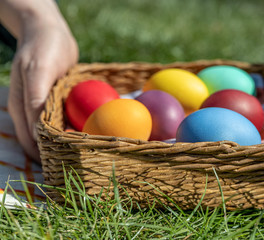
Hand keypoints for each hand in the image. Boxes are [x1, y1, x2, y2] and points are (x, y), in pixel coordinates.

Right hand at [8, 18, 77, 162]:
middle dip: (57, 155)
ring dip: (66, 144)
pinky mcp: (56, 100)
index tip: (65, 168)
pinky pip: (63, 120)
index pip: (33, 141)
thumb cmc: (43, 49)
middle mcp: (32, 111)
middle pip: (42, 142)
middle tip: (78, 167)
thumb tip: (36, 130)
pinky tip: (86, 134)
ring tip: (84, 156)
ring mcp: (44, 106)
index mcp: (23, 108)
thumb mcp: (39, 71)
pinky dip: (72, 129)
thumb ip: (36, 99)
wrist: (48, 32)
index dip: (46, 156)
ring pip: (53, 133)